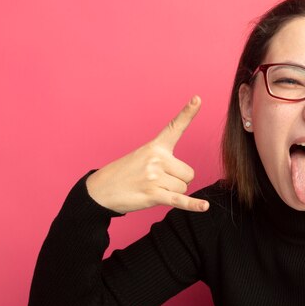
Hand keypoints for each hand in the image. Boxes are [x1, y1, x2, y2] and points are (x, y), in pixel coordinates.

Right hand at [86, 96, 208, 213]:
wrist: (99, 191)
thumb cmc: (124, 174)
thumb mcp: (142, 157)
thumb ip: (165, 161)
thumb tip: (187, 178)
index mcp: (155, 146)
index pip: (174, 127)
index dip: (188, 113)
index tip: (198, 98)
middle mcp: (156, 159)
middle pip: (189, 174)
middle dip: (178, 180)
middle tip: (157, 181)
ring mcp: (154, 176)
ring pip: (184, 188)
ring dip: (172, 193)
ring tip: (151, 189)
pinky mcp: (153, 195)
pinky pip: (179, 200)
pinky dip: (192, 205)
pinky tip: (204, 207)